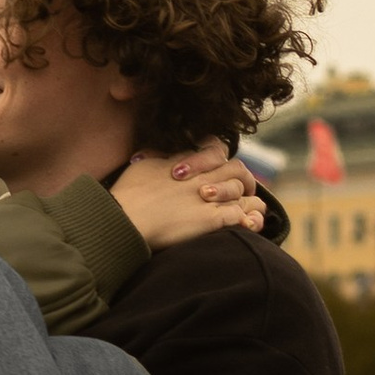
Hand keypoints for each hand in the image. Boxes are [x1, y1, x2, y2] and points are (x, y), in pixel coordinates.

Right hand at [111, 141, 264, 250]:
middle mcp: (203, 176)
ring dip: (247, 202)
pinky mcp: (213, 218)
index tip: (220, 170)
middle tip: (244, 192)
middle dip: (245, 180)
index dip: (223, 160)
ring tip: (247, 212)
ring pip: (244, 193)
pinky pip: (241, 215)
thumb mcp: (144, 164)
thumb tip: (163, 156)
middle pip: (238, 169)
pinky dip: (247, 220)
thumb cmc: (128, 193)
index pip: (217, 150)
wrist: (127, 217)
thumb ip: (160, 157)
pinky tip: (246, 225)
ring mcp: (210, 197)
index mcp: (188, 162)